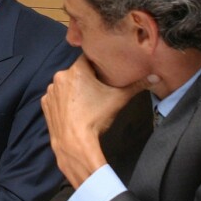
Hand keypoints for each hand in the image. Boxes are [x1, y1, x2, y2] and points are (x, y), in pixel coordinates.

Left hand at [41, 55, 149, 187]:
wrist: (74, 142)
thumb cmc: (96, 118)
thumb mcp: (118, 99)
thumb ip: (136, 85)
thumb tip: (155, 77)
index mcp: (76, 70)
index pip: (88, 58)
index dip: (98, 64)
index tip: (105, 71)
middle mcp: (59, 77)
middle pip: (77, 72)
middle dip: (87, 78)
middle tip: (98, 89)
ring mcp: (50, 91)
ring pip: (66, 84)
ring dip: (74, 89)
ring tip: (86, 101)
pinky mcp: (45, 104)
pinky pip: (56, 97)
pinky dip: (64, 100)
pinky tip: (74, 109)